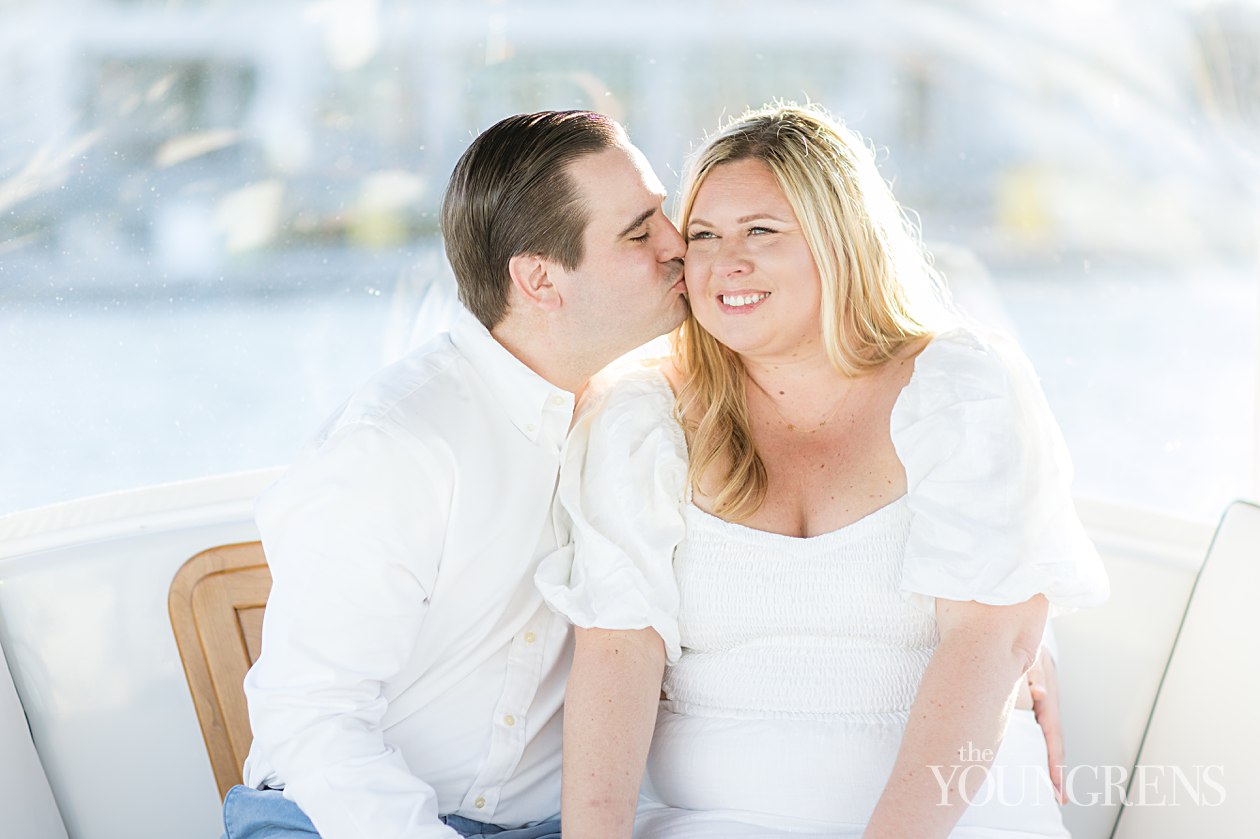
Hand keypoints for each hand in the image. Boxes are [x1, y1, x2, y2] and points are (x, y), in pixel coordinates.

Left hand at [1027, 653, 1065, 803]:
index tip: (1056, 783)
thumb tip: (1039, 694)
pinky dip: (1040, 747)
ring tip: (1052, 789)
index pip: (1053, 735)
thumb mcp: (1029, 659)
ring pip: (1046, 739)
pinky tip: (1035, 762)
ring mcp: (1042, 708)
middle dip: (1056, 771)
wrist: (1027, 639)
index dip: (1054, 760)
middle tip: (1059, 798)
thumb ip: (1032, 675)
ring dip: (1049, 761)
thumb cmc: (1026, 651)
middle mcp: (1048, 708)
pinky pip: (1037, 730)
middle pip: (1054, 743)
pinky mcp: (1034, 706)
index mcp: (1048, 701)